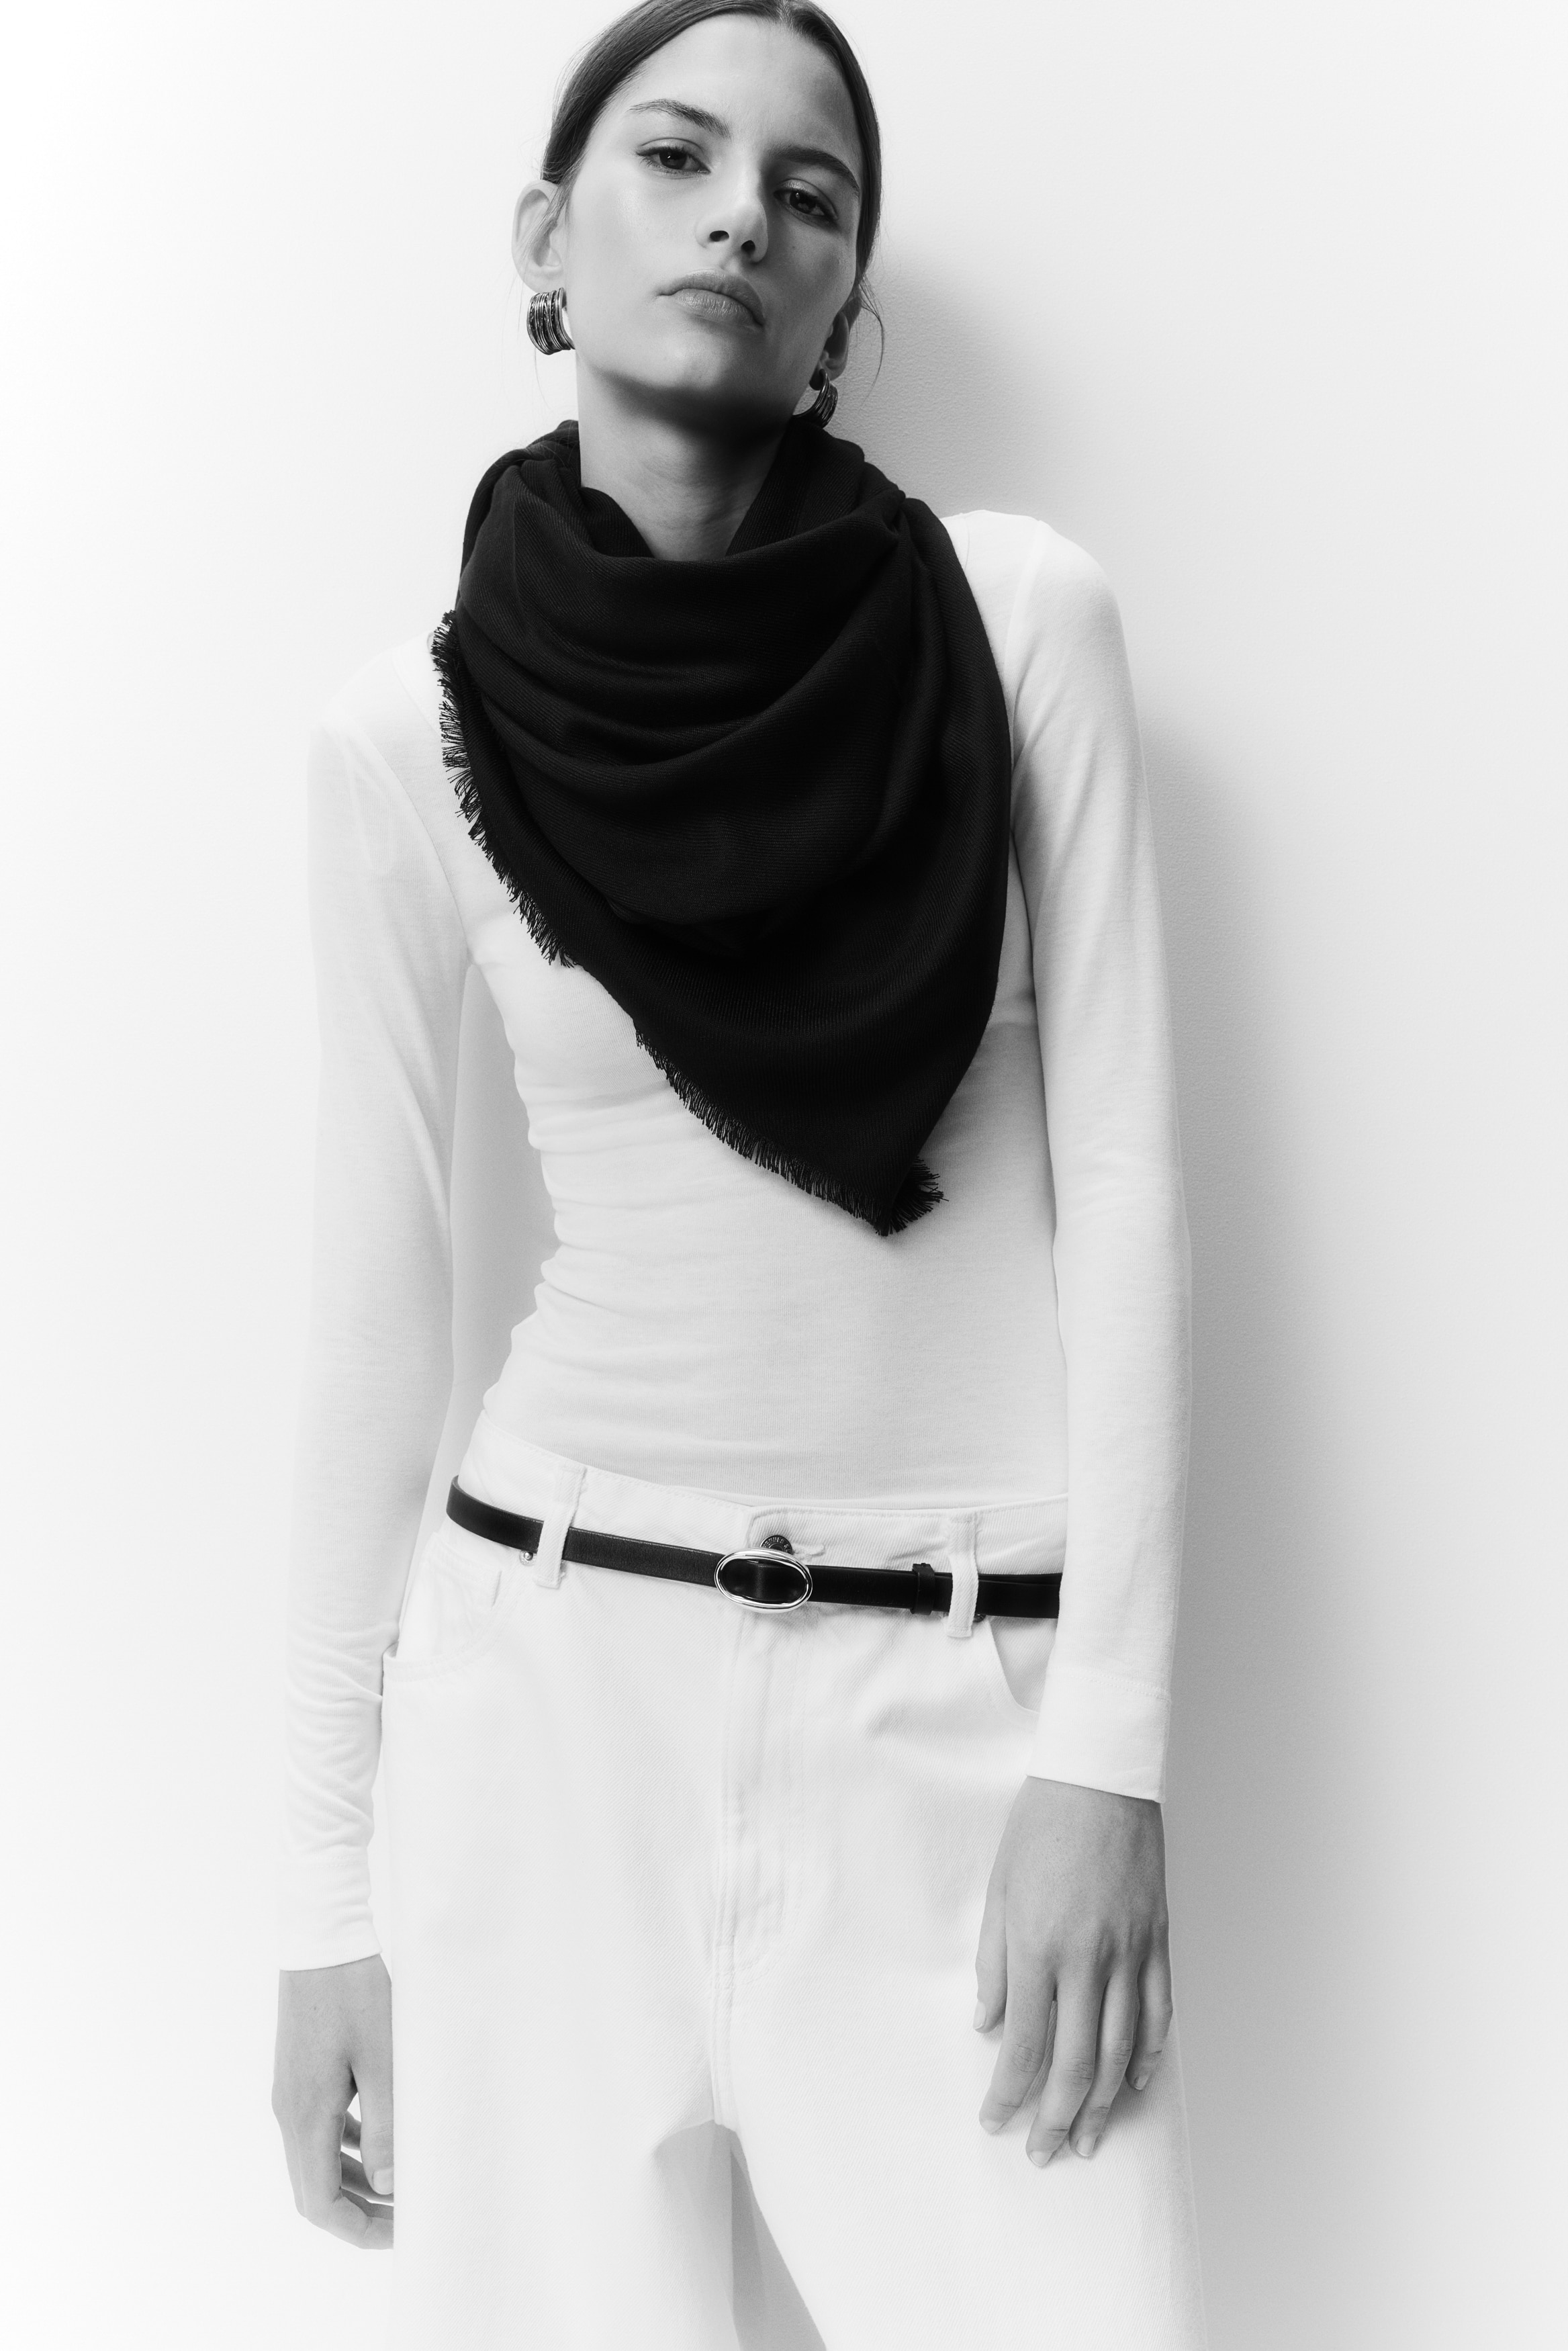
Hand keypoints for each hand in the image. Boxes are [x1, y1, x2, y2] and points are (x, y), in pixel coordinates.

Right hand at [273, 1954, 394, 2247]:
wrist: (320, 1939)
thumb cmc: (354, 1993)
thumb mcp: (381, 2059)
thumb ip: (385, 2126)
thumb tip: (390, 2187)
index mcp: (305, 2115)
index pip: (319, 2203)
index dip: (357, 2230)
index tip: (400, 2234)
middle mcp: (289, 2112)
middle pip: (313, 2191)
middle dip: (358, 2214)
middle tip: (404, 2219)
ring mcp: (291, 2094)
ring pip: (315, 2162)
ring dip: (353, 2184)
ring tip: (398, 2190)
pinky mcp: (299, 2076)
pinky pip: (318, 2131)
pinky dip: (345, 2149)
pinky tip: (377, 2144)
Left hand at [974, 1775, 1170, 2164]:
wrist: (1099, 1777)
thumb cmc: (1040, 1827)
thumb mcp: (999, 1889)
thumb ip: (993, 1962)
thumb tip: (986, 2024)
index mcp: (1038, 1945)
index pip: (1023, 2041)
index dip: (1008, 2092)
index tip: (995, 2121)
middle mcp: (1087, 1957)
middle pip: (1075, 2060)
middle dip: (1055, 2115)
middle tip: (1044, 2153)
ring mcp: (1129, 1951)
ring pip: (1121, 2048)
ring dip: (1101, 2102)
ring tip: (1086, 2138)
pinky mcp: (1158, 1939)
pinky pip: (1157, 2011)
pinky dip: (1147, 2055)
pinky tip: (1133, 2083)